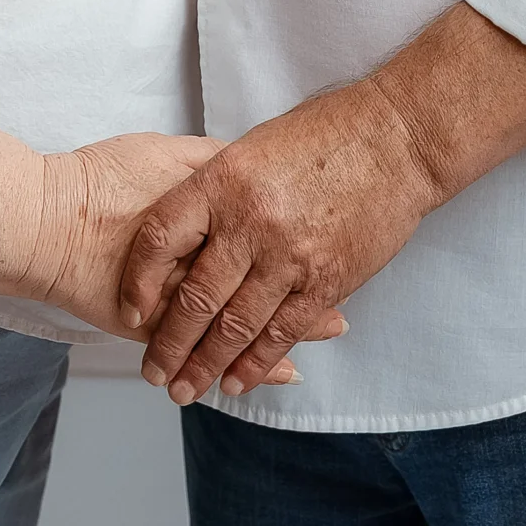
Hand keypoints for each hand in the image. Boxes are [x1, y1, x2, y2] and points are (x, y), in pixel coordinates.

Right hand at [23, 132, 322, 388]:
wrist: (45, 222)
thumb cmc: (101, 181)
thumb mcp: (163, 156)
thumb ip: (208, 165)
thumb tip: (247, 162)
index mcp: (210, 203)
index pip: (273, 222)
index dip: (313, 232)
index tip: (349, 236)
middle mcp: (205, 250)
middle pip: (272, 274)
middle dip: (312, 292)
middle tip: (349, 307)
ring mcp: (186, 292)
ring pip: (252, 316)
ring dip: (292, 327)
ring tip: (331, 332)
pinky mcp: (166, 324)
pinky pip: (225, 346)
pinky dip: (254, 358)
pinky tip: (282, 368)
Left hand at [118, 7, 525, 404]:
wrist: (395, 140)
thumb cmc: (323, 135)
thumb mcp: (251, 148)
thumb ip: (215, 190)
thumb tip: (182, 232)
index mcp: (222, 181)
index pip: (160, 237)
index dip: (138, 279)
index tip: (130, 308)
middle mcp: (249, 222)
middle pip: (193, 296)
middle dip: (169, 344)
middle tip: (153, 372)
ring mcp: (288, 256)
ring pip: (234, 325)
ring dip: (205, 365)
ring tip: (185, 389)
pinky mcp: (325, 280)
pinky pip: (281, 332)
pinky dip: (256, 362)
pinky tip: (236, 381)